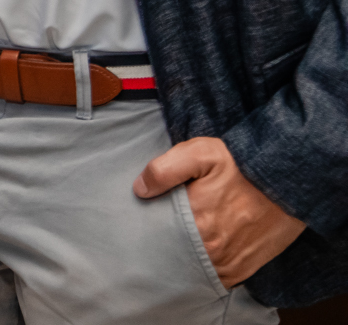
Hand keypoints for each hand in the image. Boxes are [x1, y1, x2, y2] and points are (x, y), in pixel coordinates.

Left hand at [134, 136, 305, 285]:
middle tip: (159, 229)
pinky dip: (203, 267)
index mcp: (196, 222)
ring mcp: (228, 264)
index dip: (147, 227)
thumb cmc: (243, 166)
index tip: (143, 218)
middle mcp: (211, 249)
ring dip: (183, 257)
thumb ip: (165, 169)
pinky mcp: (242, 270)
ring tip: (178, 240)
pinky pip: (214, 277)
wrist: (289, 183)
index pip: (156, 234)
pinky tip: (197, 252)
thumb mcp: (201, 154)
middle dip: (162, 244)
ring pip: (192, 267)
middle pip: (172, 253)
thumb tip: (140, 189)